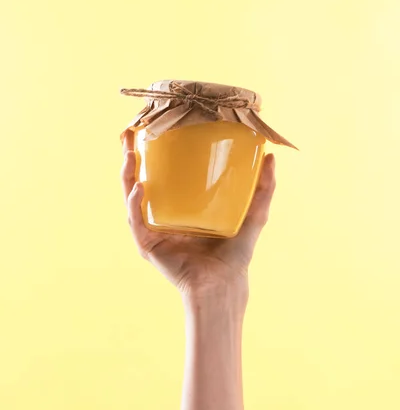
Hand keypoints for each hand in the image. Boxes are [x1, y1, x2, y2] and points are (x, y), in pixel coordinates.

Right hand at [121, 129, 275, 314]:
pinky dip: (134, 204)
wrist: (224, 283)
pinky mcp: (148, 244)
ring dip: (127, 174)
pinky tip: (139, 187)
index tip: (153, 126)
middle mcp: (163, 216)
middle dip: (131, 156)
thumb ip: (262, 189)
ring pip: (132, 196)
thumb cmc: (235, 254)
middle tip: (130, 132)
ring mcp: (153, 230)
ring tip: (129, 152)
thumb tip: (271, 157)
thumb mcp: (252, 215)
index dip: (155, 151)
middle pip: (140, 179)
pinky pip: (136, 221)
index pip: (163, 173)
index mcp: (181, 206)